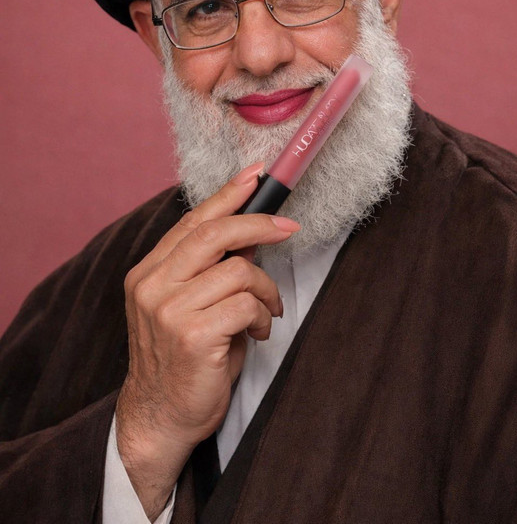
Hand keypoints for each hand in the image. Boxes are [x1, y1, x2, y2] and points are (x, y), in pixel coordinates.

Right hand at [115, 163, 298, 519]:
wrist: (161, 418)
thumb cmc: (183, 360)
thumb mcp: (193, 305)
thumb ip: (212, 269)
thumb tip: (251, 234)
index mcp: (148, 273)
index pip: (192, 221)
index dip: (227, 195)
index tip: (256, 176)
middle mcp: (152, 286)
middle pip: (214, 234)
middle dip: (259, 224)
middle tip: (289, 228)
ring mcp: (168, 310)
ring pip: (239, 270)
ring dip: (266, 290)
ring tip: (266, 311)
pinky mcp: (191, 336)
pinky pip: (245, 305)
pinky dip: (262, 316)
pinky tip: (257, 332)